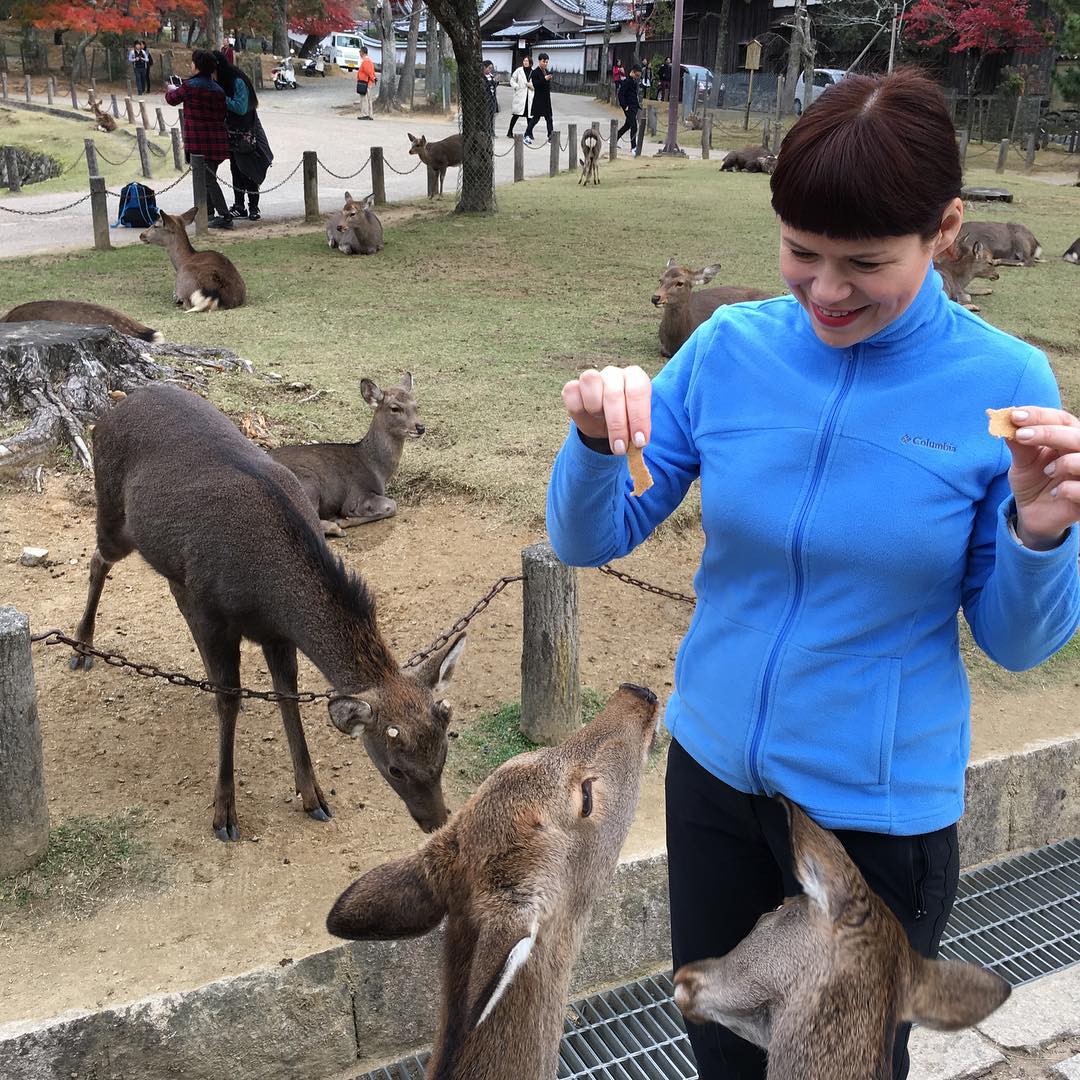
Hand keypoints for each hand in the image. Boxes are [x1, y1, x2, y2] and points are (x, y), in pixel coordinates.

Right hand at [562, 366, 650, 454]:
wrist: (604, 424)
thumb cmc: (625, 422)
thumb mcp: (636, 426)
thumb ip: (638, 432)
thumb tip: (637, 443)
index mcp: (635, 377)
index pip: (637, 391)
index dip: (639, 418)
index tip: (639, 442)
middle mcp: (614, 373)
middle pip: (614, 393)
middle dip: (617, 425)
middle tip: (620, 448)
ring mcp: (592, 377)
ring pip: (590, 382)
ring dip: (595, 408)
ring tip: (601, 421)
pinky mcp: (573, 386)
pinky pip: (571, 391)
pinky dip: (577, 408)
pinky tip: (588, 417)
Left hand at [1006, 406, 1079, 548]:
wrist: (1033, 512)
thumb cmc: (1032, 480)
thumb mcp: (1022, 462)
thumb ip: (1019, 444)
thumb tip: (1004, 421)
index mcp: (1067, 439)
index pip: (1061, 420)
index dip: (1040, 415)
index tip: (1014, 416)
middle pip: (1077, 435)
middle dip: (1049, 432)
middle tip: (1021, 435)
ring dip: (1065, 462)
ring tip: (1046, 471)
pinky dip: (1069, 489)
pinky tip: (1054, 493)